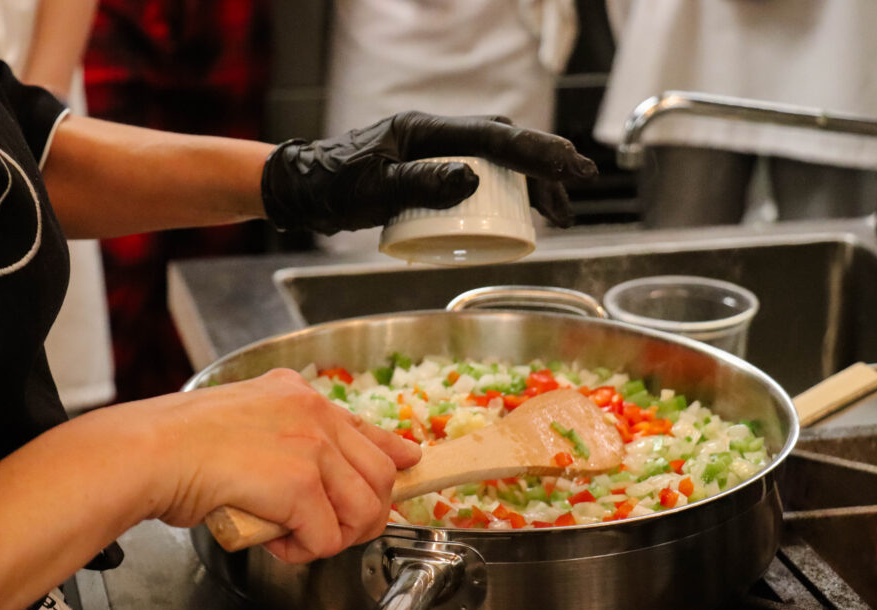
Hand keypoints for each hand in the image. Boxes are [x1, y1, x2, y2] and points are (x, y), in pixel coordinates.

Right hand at [145, 369, 420, 562]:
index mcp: (299, 397)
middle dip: (362, 514)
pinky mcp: (300, 484)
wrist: (149, 451)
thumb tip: (313, 473)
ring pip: (364, 511)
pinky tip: (276, 541)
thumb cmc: (180, 442)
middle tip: (329, 531)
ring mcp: (311, 447)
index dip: (392, 454)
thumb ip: (287, 436)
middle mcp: (313, 415)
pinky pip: (327, 537)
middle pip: (380, 476)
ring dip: (334, 537)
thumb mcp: (245, 420)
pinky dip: (303, 551)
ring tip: (296, 538)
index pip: (367, 429)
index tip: (407, 463)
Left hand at [261, 111, 597, 234]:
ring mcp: (432, 153)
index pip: (492, 135)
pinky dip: (504, 192)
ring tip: (556, 212)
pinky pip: (478, 176)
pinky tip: (518, 213)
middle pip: (503, 144)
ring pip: (495, 160)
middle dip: (544, 165)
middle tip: (576, 190)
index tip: (571, 166)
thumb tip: (473, 178)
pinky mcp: (428, 172)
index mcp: (424, 129)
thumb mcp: (374, 190)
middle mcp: (433, 135)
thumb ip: (420, 182)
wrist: (300, 191)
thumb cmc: (330, 187)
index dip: (536, 151)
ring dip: (529, 183)